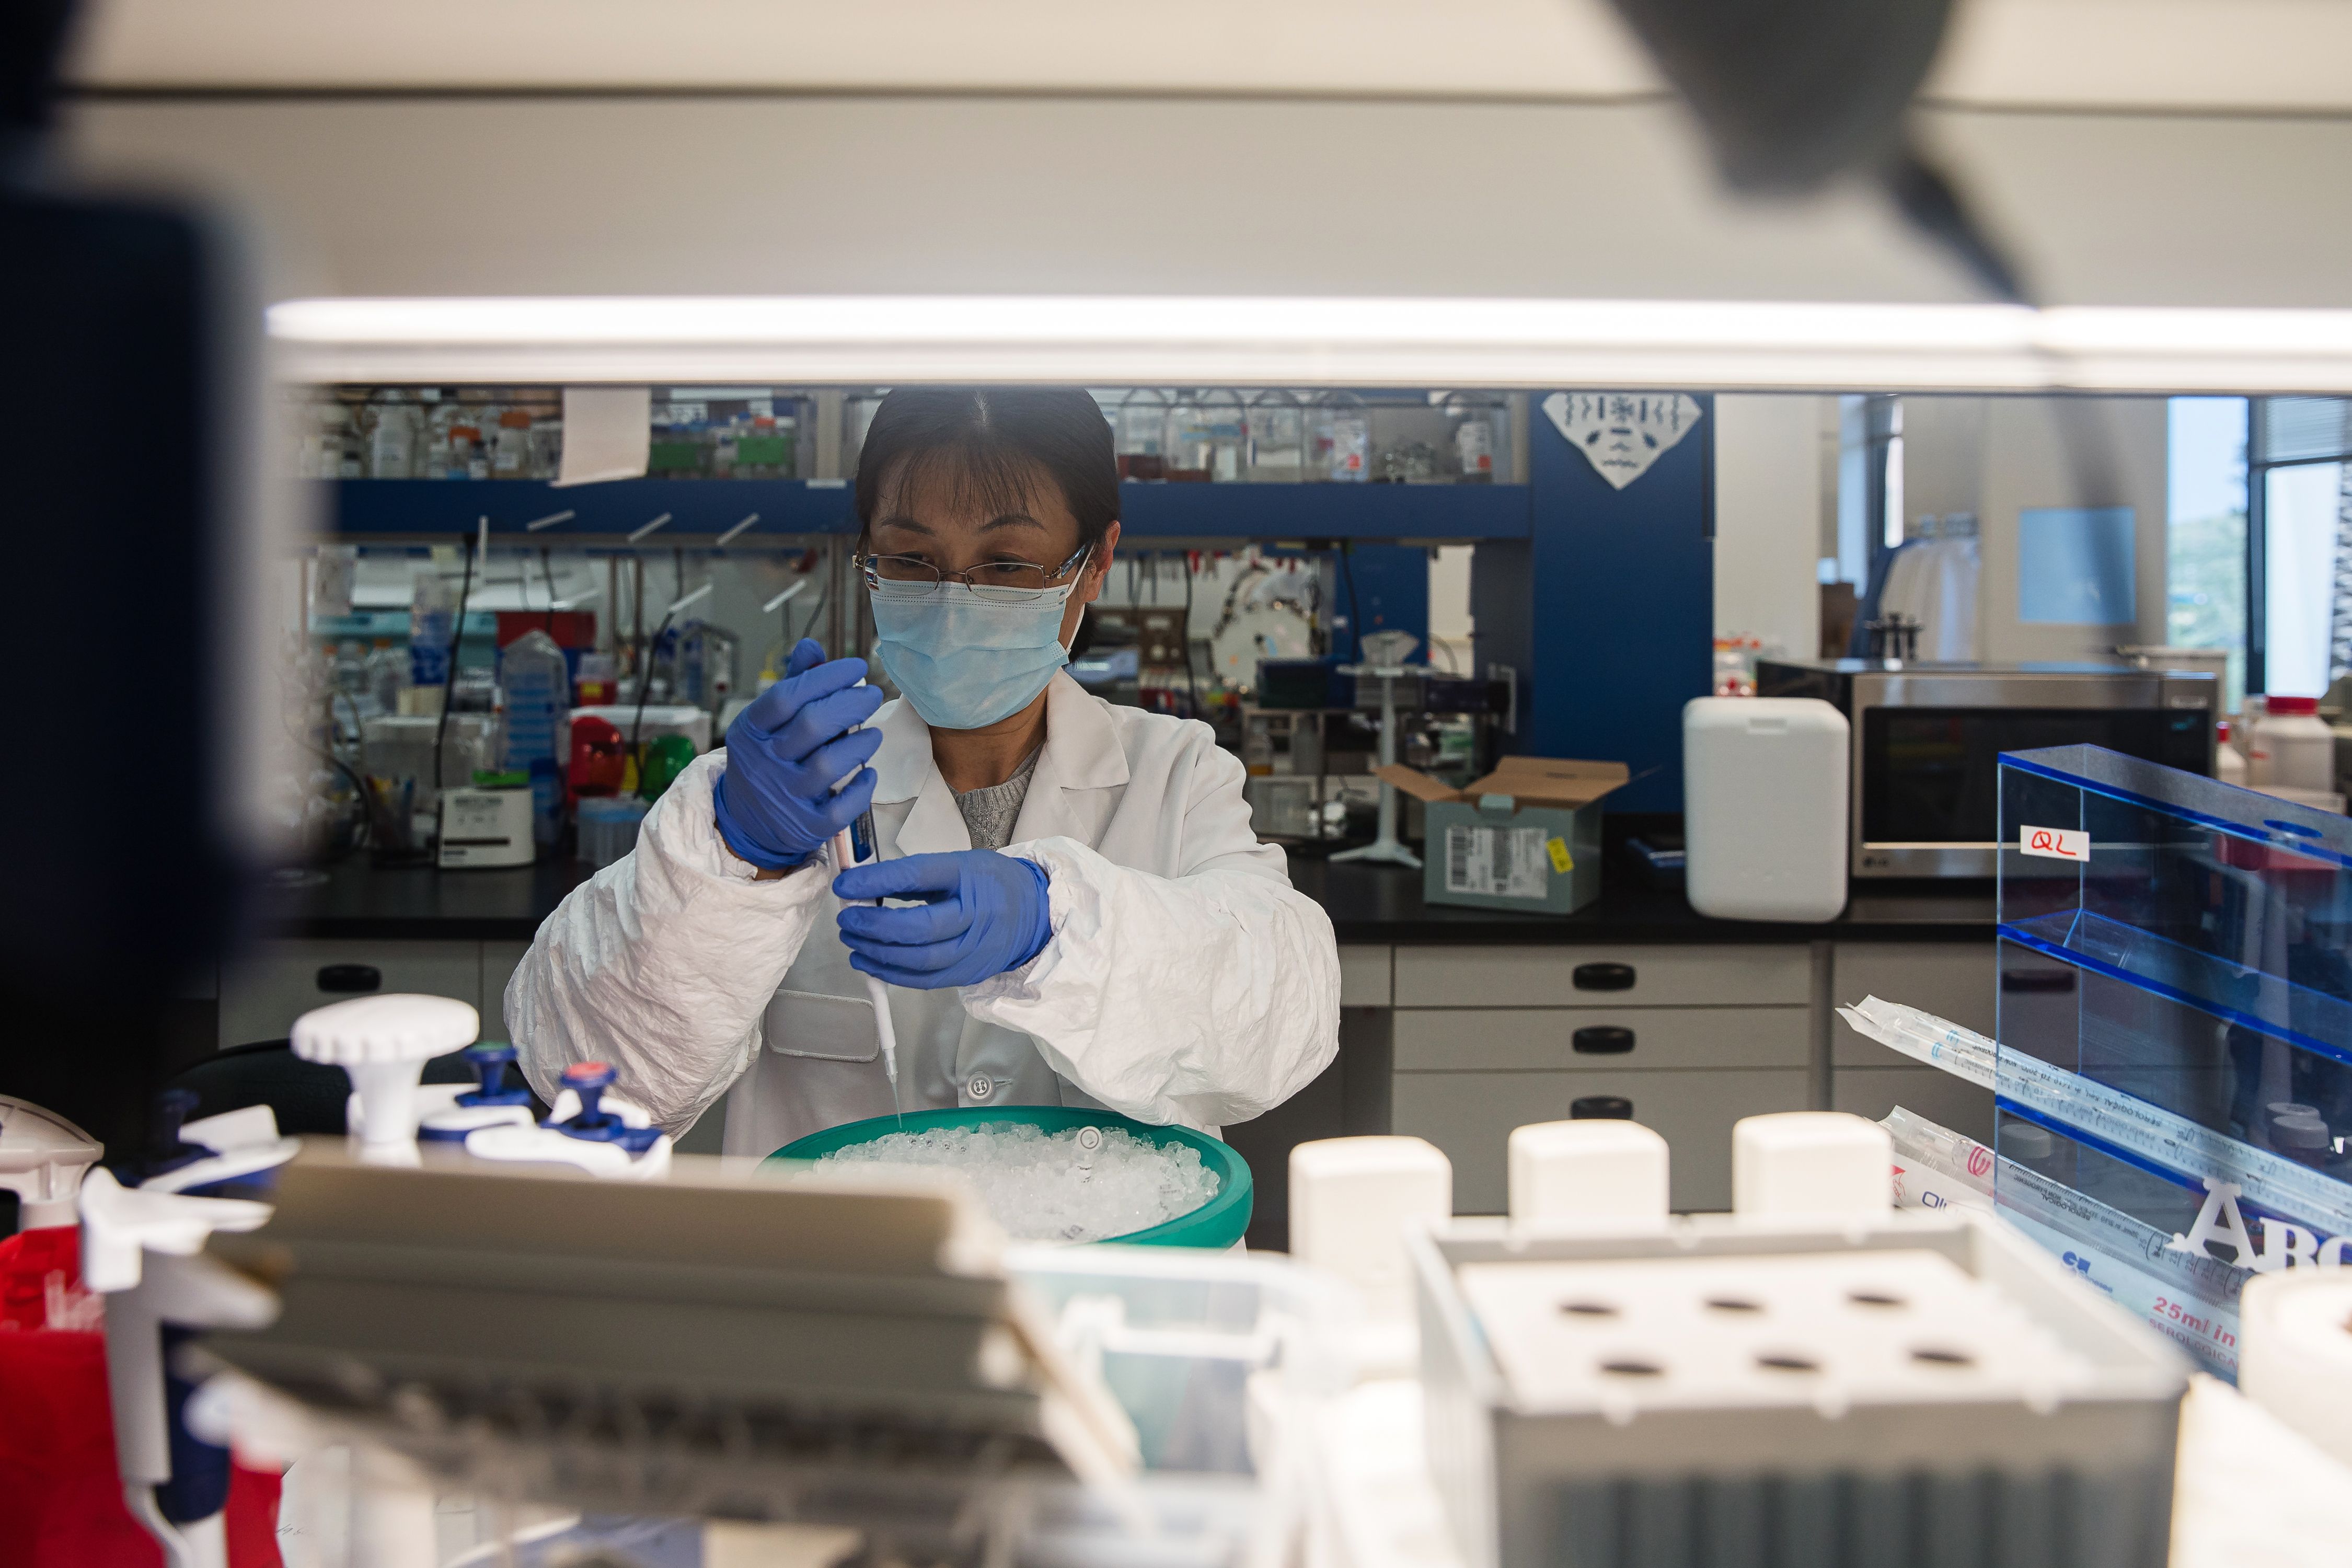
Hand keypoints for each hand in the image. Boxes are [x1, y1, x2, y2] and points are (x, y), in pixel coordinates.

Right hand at [712, 638, 883, 870]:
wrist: (745, 821)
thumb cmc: (767, 758)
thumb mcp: (768, 722)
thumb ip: (792, 684)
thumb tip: (812, 647)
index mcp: (751, 730)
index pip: (787, 696)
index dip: (826, 677)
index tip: (858, 667)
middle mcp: (764, 762)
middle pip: (812, 725)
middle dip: (850, 704)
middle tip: (872, 695)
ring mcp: (785, 796)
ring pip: (829, 764)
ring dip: (860, 743)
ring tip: (873, 734)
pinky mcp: (806, 826)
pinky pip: (840, 808)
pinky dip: (861, 789)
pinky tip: (870, 774)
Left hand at [834, 850, 1053, 988]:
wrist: (1034, 915)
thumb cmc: (990, 883)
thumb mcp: (959, 865)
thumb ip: (915, 876)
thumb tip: (864, 884)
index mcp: (969, 877)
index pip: (918, 876)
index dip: (877, 881)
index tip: (845, 885)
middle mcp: (974, 916)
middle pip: (918, 928)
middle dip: (873, 926)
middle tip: (847, 918)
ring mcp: (972, 950)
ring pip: (918, 961)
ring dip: (876, 953)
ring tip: (851, 940)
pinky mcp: (967, 974)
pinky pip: (923, 980)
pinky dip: (890, 973)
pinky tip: (868, 962)